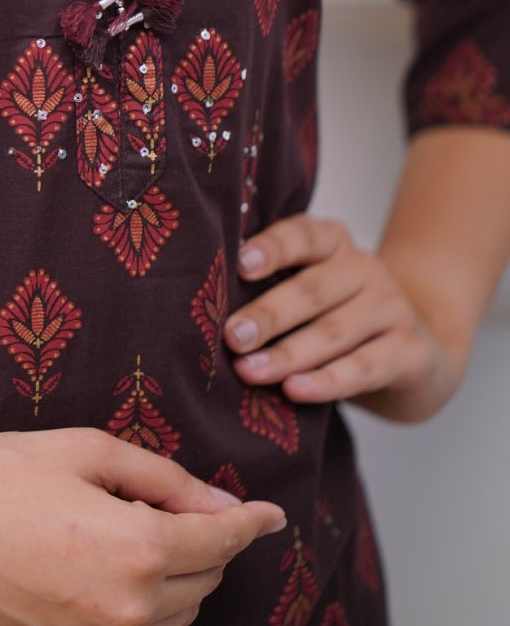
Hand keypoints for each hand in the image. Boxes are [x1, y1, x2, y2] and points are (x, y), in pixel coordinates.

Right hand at [0, 427, 286, 625]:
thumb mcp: (82, 451)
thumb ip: (160, 476)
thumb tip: (217, 503)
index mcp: (135, 548)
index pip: (219, 541)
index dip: (251, 523)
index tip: (272, 515)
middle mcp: (125, 608)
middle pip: (203, 580)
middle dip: (204, 540)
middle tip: (171, 500)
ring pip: (173, 614)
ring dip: (174, 575)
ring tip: (128, 527)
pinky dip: (138, 601)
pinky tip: (99, 562)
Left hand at [224, 215, 467, 421]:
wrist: (416, 354)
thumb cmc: (337, 318)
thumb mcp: (312, 292)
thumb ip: (272, 288)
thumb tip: (210, 306)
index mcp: (334, 244)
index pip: (304, 235)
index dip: (273, 248)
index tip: (240, 264)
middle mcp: (365, 269)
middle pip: (313, 290)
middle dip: (268, 315)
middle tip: (231, 337)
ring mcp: (392, 308)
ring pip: (334, 332)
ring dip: (288, 354)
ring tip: (250, 371)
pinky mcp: (410, 352)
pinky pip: (364, 367)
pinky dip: (327, 381)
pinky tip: (294, 390)